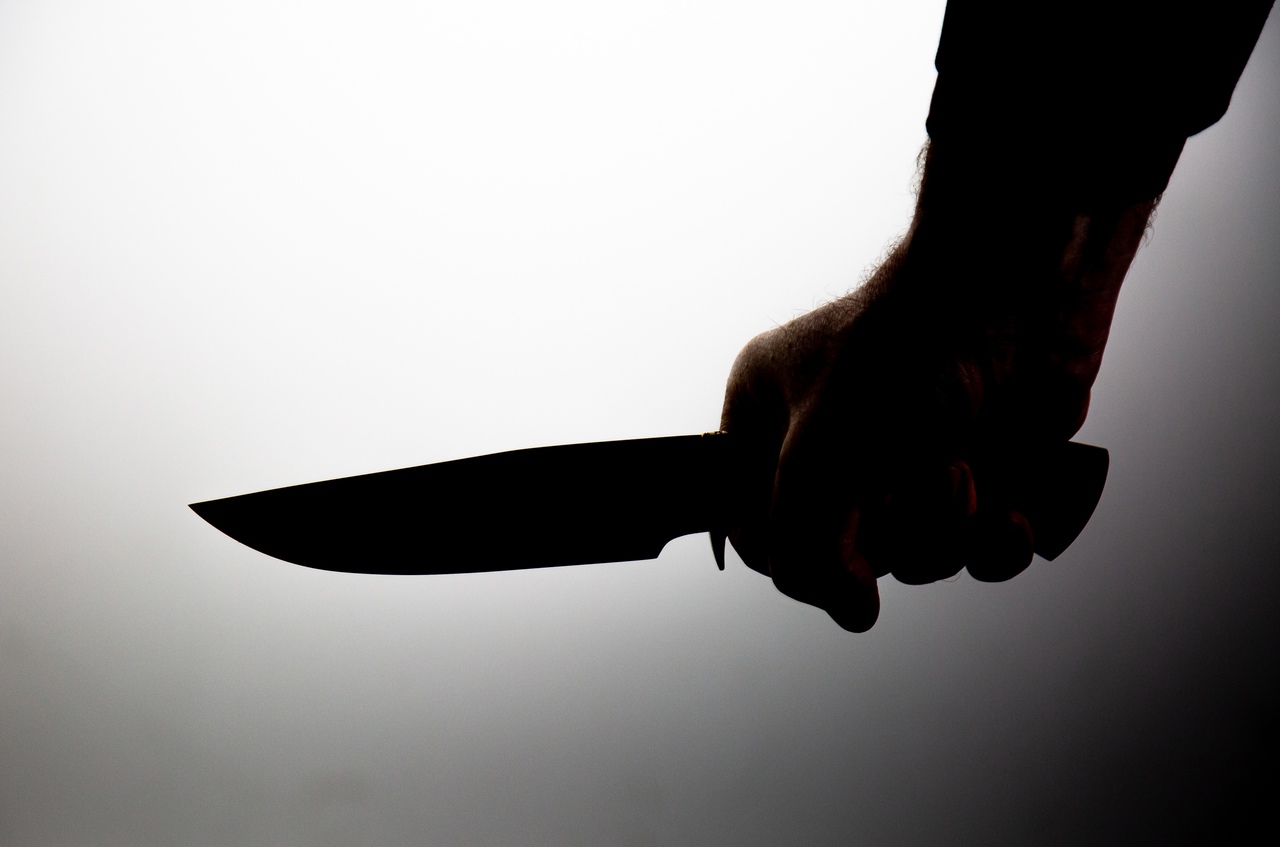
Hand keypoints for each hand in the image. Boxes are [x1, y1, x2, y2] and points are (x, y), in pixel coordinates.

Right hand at [720, 142, 1154, 631]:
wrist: (1021, 290)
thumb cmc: (903, 346)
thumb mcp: (819, 454)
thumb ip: (804, 547)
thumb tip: (851, 612)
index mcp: (767, 418)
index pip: (755, 528)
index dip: (794, 558)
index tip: (832, 564)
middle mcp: (830, 443)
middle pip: (841, 553)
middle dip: (889, 536)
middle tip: (903, 484)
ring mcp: (904, 458)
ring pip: (916, 557)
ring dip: (946, 529)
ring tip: (961, 468)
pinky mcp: (974, 468)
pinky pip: (977, 548)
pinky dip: (995, 539)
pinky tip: (1007, 509)